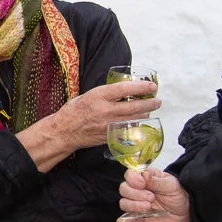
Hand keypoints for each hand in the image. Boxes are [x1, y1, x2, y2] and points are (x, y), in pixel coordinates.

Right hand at [21, 79, 161, 169]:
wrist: (64, 132)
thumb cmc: (73, 111)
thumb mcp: (88, 95)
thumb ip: (106, 94)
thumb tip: (124, 90)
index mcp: (98, 96)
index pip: (125, 89)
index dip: (142, 87)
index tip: (152, 86)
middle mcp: (105, 110)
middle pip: (135, 106)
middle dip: (150, 103)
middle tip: (157, 100)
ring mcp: (109, 124)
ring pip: (135, 119)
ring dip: (146, 114)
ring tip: (150, 110)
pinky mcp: (111, 135)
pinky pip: (129, 129)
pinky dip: (136, 124)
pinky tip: (139, 121)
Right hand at [117, 166, 190, 221]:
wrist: (184, 216)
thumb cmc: (177, 196)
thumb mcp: (171, 185)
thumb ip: (156, 181)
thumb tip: (144, 174)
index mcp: (144, 178)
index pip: (129, 175)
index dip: (133, 179)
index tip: (142, 184)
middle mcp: (137, 191)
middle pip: (123, 189)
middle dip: (136, 194)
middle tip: (151, 197)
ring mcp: (135, 205)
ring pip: (123, 203)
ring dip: (134, 206)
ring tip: (149, 207)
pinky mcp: (136, 218)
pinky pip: (123, 220)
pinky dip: (124, 221)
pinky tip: (129, 221)